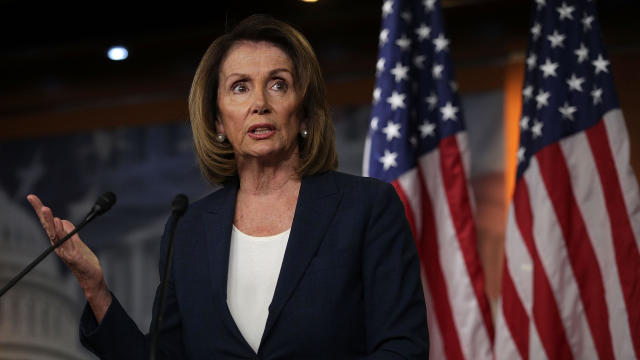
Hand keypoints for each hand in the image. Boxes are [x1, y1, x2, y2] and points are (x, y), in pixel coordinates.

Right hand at [27, 194, 111, 321]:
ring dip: (51, 222)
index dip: (39, 209)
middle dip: (41, 213)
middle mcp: (58, 245)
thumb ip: (69, 230)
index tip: (31, 196)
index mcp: (58, 240)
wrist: (91, 276)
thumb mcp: (77, 241)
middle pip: (48, 226)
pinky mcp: (75, 256)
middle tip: (34, 199)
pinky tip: (60, 224)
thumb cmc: (83, 259)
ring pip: (56, 234)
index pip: (47, 222)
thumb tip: (61, 220)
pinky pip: (68, 242)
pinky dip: (63, 233)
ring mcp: (65, 250)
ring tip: (47, 210)